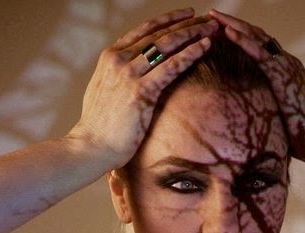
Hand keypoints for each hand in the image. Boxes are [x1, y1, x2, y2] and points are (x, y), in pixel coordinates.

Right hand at [67, 8, 217, 169]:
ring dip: (193, 33)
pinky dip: (190, 54)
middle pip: (158, 34)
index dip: (168, 20)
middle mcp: (118, 59)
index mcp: (110, 57)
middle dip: (186, 24)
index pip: (144, 31)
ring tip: (213, 28)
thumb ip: (117, 77)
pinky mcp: (140, 91)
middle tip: (209, 18)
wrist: (91, 146)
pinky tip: (205, 46)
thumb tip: (130, 75)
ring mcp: (129, 74)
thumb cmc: (100, 126)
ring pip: (167, 45)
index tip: (187, 14)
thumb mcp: (104, 91)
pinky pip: (171, 67)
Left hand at [209, 9, 304, 165]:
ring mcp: (287, 67)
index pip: (259, 45)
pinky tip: (229, 33)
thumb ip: (265, 105)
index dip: (240, 35)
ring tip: (214, 16)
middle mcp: (287, 63)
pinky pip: (261, 55)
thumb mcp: (278, 114)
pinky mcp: (285, 77)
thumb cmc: (302, 134)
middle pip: (257, 36)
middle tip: (211, 14)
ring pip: (258, 39)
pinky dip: (244, 42)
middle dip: (233, 23)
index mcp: (284, 70)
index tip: (219, 28)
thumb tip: (246, 114)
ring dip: (234, 26)